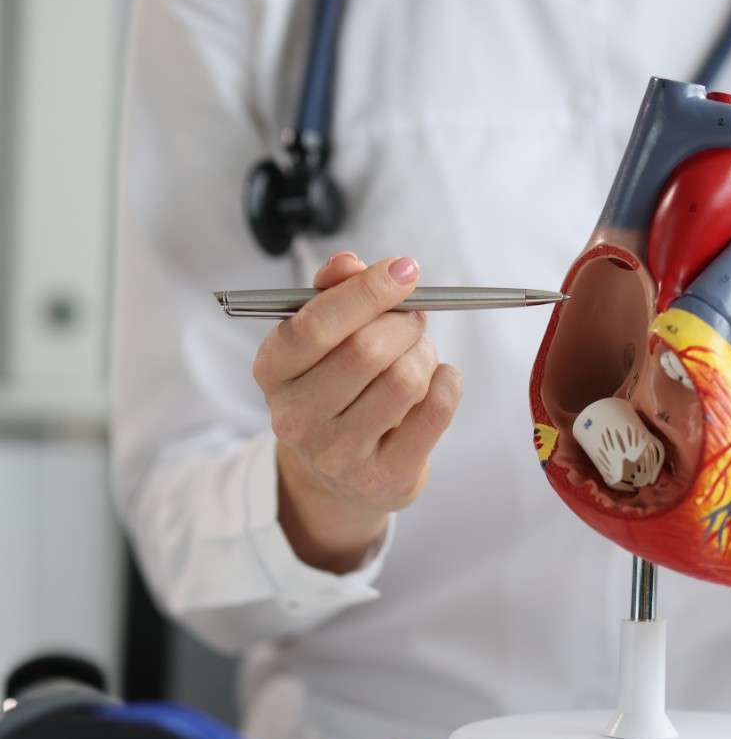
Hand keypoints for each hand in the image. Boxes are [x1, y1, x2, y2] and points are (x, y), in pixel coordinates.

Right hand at [251, 252, 463, 572]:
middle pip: (367, 351)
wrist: (341, 474)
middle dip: (404, 323)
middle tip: (413, 318)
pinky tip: (435, 383)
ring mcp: (339, 453)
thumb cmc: (336, 386)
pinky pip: (436, 410)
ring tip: (417, 356)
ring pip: (405, 379)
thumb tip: (349, 263)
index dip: (367, 291)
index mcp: (274, 370)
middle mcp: (296, 417)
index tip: (406, 269)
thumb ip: (334, 292)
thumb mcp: (323, 338)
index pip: (316, 325)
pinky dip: (448, 383)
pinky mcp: (385, 475)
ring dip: (425, 354)